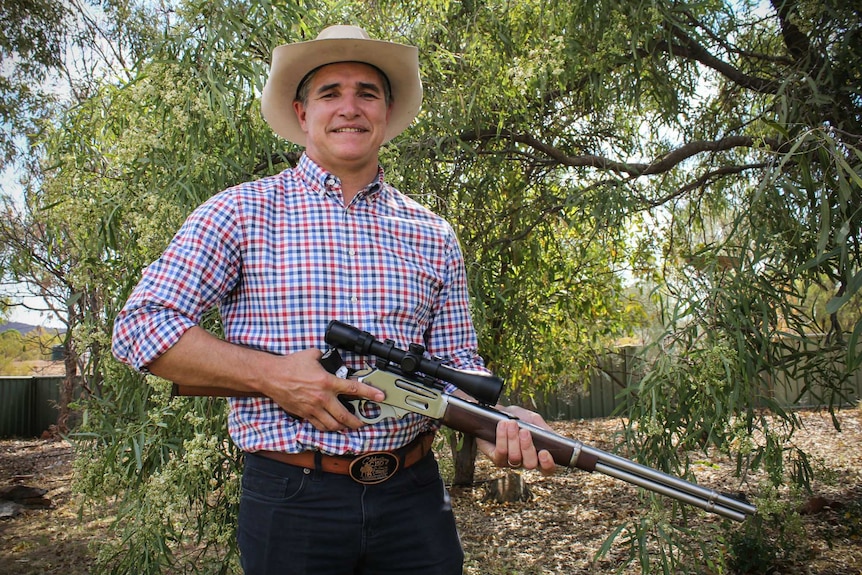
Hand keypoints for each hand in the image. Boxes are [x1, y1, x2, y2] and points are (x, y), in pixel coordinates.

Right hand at [260, 348, 384, 431]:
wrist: (272, 376)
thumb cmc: (290, 365)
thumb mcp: (312, 354)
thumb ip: (325, 357)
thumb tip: (331, 357)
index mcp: (327, 382)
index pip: (353, 388)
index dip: (369, 393)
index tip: (380, 396)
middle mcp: (322, 397)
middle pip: (345, 416)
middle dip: (357, 422)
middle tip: (364, 423)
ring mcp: (313, 408)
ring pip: (332, 425)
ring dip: (343, 427)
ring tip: (348, 426)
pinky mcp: (304, 414)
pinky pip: (319, 425)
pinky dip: (327, 427)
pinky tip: (331, 425)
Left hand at [477, 405, 555, 474]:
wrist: (497, 412)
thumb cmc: (517, 418)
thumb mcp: (534, 420)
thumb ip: (545, 430)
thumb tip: (557, 440)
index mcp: (537, 455)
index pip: (547, 469)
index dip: (547, 464)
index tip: (544, 452)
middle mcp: (524, 461)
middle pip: (530, 464)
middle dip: (527, 447)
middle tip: (524, 431)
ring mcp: (509, 462)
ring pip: (515, 457)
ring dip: (513, 439)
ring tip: (511, 423)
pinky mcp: (496, 458)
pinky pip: (501, 452)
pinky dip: (502, 437)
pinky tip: (503, 425)